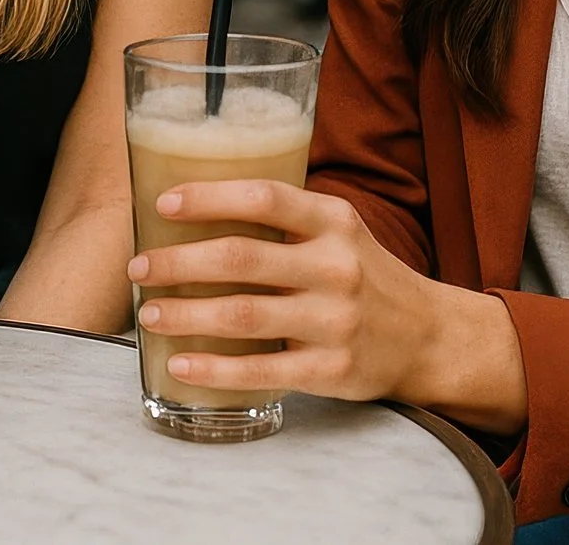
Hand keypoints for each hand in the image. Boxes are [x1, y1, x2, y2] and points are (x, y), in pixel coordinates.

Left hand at [127, 180, 469, 406]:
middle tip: (138, 267)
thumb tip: (193, 205)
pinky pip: (261, 370)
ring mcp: (335, 321)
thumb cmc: (363, 275)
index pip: (265, 198)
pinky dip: (215, 368)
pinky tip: (181, 364)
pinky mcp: (332, 370)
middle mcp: (336, 267)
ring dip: (186, 314)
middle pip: (241, 258)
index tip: (162, 204)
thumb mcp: (337, 231)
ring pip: (244, 314)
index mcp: (334, 222)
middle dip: (178, 262)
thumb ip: (283, 218)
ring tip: (148, 313)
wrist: (429, 337)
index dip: (209, 197)